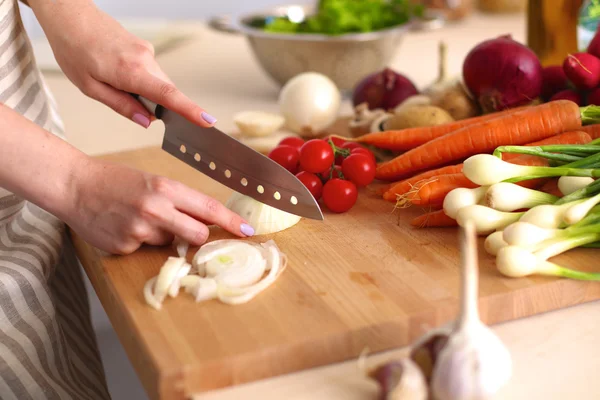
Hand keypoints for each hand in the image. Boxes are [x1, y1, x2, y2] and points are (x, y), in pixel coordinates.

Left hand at [36, 2, 214, 127]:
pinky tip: (119, 75)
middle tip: (130, 105)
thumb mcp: (90, 87)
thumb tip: (145, 121)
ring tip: (115, 84)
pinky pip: (152, 73)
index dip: (190, 111)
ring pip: (159, 83)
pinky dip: (143, 81)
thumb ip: (121, 105)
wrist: (70, 16)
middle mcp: (145, 59)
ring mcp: (146, 52)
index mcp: (131, 71)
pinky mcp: (144, 48)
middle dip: (156, 106)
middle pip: (166, 92)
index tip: (208, 122)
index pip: (168, 96)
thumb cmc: (74, 49)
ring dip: (146, 93)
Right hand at [65, 158, 253, 254]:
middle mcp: (155, 209)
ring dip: (163, 236)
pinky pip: (145, 250)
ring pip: (170, 244)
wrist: (75, 186)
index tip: (247, 231)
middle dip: (197, 235)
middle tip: (184, 227)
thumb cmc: (116, 181)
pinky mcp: (124, 247)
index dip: (232, 222)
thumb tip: (205, 220)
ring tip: (140, 219)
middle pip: (197, 235)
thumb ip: (179, 201)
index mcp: (165, 188)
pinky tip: (124, 226)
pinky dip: (141, 242)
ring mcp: (139, 230)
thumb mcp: (152, 182)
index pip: (209, 209)